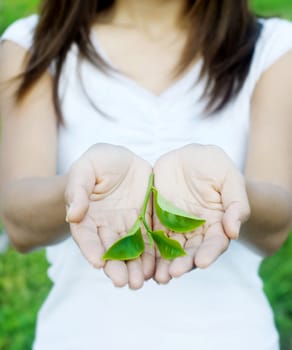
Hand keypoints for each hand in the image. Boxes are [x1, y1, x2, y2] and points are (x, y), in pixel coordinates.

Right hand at [65, 144, 152, 288]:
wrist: (123, 161)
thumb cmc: (99, 163)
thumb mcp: (86, 168)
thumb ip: (78, 189)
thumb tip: (73, 214)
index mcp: (88, 217)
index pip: (86, 237)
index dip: (90, 249)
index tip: (98, 263)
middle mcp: (107, 227)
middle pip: (110, 250)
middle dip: (116, 267)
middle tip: (124, 283)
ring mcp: (127, 226)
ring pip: (131, 250)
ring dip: (135, 267)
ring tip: (141, 281)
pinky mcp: (146, 222)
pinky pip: (150, 240)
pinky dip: (153, 255)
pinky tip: (157, 268)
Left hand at [153, 144, 249, 283]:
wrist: (189, 157)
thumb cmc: (214, 166)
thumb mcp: (229, 178)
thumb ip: (236, 204)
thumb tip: (234, 231)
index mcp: (216, 223)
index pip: (215, 243)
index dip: (209, 253)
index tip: (202, 262)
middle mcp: (195, 230)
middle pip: (191, 251)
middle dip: (183, 263)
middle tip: (174, 274)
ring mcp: (174, 226)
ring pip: (170, 249)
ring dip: (164, 264)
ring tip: (158, 276)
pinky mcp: (156, 219)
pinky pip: (151, 235)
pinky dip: (148, 250)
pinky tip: (142, 261)